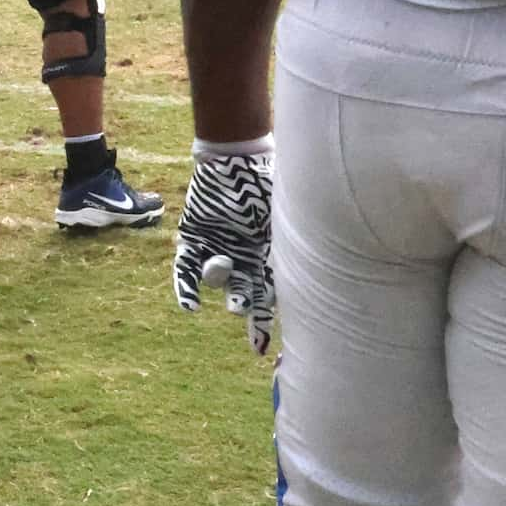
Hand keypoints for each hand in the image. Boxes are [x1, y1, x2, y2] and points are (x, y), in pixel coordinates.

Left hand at [173, 139, 276, 354]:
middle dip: (244, 308)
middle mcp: (244, 259)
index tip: (263, 347)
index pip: (269, 295)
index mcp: (269, 256)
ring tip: (222, 263)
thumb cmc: (266, 184)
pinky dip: (187, 289)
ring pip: (217, 280)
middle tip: (241, 311)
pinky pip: (185, 271)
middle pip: (245, 294)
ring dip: (220, 281)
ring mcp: (218, 251)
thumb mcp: (286, 216)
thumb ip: (294, 246)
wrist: (234, 158)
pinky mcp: (192, 241)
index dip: (265, 321)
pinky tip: (190, 307)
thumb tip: (320, 271)